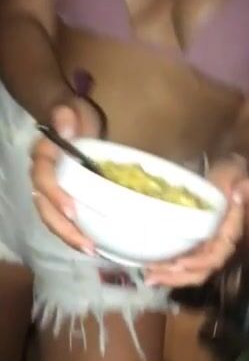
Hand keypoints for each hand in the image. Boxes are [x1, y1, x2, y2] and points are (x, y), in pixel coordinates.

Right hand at [30, 97, 102, 252]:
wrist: (69, 120)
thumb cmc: (74, 117)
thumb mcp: (73, 110)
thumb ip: (68, 116)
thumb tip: (65, 120)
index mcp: (43, 157)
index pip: (43, 179)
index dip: (55, 196)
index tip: (72, 211)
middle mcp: (42, 177)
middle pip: (45, 208)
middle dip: (64, 229)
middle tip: (86, 245)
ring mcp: (51, 191)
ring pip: (52, 218)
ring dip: (69, 236)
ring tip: (90, 249)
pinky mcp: (62, 199)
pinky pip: (63, 219)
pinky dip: (76, 233)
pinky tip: (94, 244)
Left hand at [145, 157, 248, 287]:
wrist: (219, 179)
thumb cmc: (224, 176)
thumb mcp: (231, 173)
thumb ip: (236, 181)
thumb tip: (238, 194)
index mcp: (229, 230)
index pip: (220, 252)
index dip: (201, 261)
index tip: (181, 262)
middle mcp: (218, 245)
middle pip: (203, 269)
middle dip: (179, 276)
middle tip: (155, 275)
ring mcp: (205, 249)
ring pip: (191, 272)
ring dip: (170, 277)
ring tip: (149, 277)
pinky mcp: (193, 248)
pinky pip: (182, 266)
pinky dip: (167, 271)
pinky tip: (149, 271)